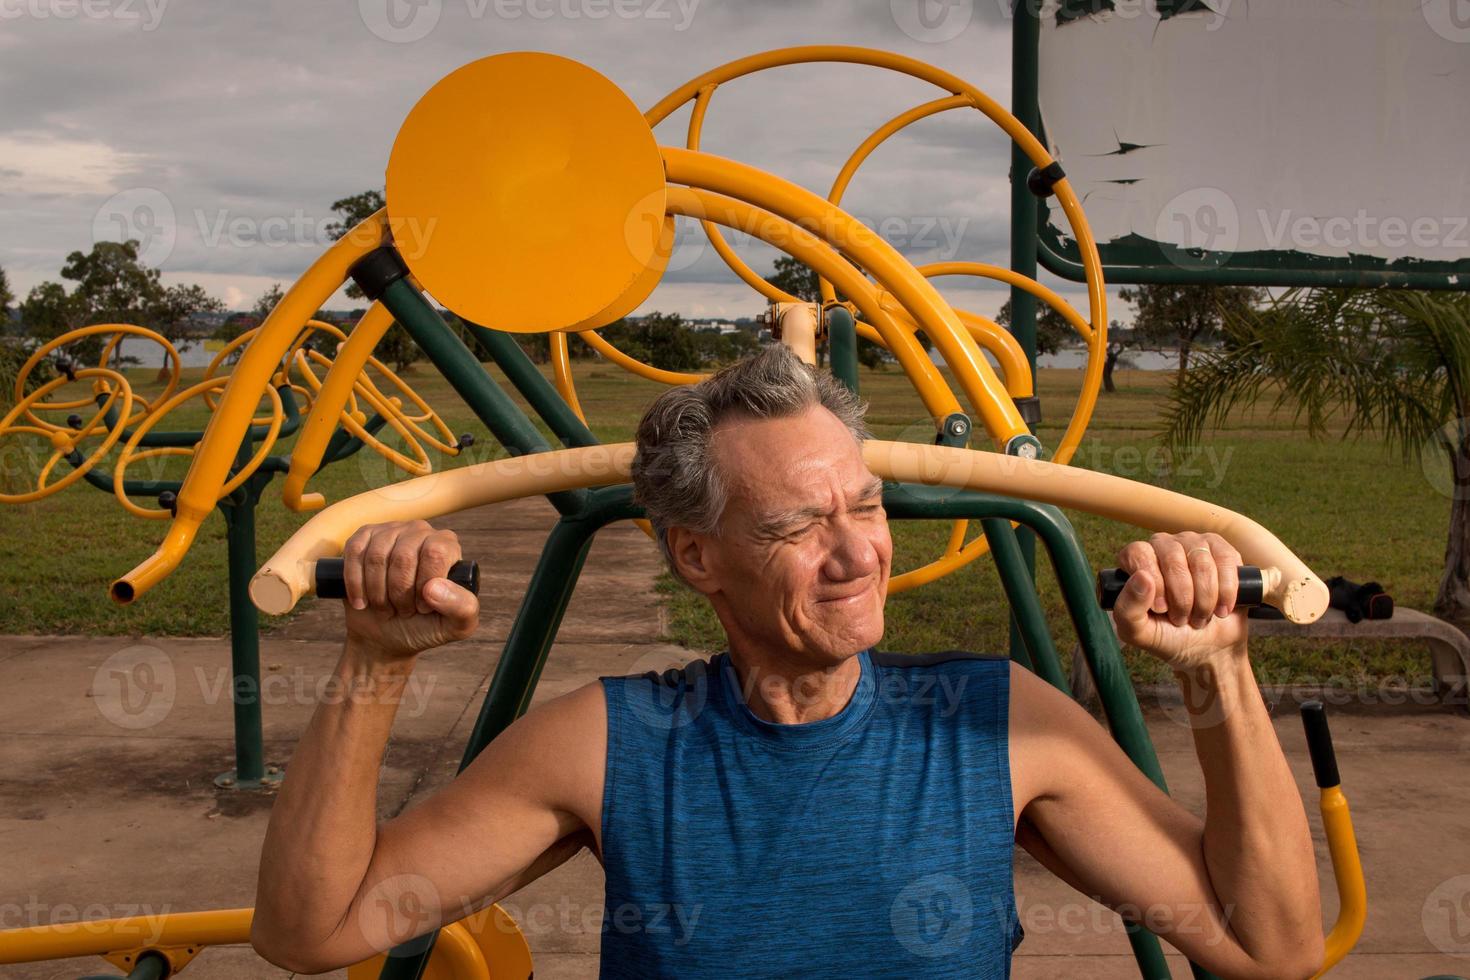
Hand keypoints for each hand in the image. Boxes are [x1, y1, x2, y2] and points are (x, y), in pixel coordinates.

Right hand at [340, 520, 479, 660]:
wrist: (386, 635)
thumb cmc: (425, 626)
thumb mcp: (455, 627)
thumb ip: (463, 609)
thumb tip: (434, 587)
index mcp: (448, 546)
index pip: (435, 553)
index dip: (424, 585)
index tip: (423, 607)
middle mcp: (422, 531)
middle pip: (403, 556)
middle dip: (399, 593)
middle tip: (402, 610)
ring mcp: (391, 530)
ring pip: (377, 556)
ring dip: (377, 593)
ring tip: (385, 606)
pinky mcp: (364, 537)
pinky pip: (354, 551)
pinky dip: (355, 583)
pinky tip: (362, 600)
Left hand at [1112, 531, 1247, 670]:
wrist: (1208, 647)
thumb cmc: (1168, 636)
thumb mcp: (1139, 632)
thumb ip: (1128, 609)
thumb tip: (1141, 577)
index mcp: (1135, 560)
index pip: (1139, 554)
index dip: (1154, 584)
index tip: (1162, 609)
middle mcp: (1162, 545)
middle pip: (1172, 559)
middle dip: (1182, 598)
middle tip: (1182, 619)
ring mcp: (1192, 543)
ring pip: (1201, 562)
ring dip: (1204, 599)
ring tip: (1200, 616)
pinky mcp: (1221, 549)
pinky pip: (1226, 560)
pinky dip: (1226, 591)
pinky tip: (1221, 608)